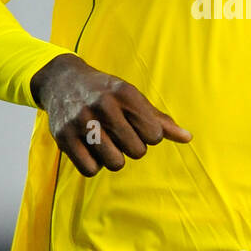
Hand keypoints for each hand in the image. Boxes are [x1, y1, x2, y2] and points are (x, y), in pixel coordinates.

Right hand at [30, 53, 191, 174]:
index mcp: (125, 93)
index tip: (136, 126)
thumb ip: (160, 120)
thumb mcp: (133, 98)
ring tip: (106, 143)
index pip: (154, 135)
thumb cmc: (106, 93)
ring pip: (115, 163)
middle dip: (132, 147)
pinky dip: (94, 165)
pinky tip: (91, 149)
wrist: (63, 81)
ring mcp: (81, 121)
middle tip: (120, 134)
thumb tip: (187, 138)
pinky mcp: (63, 137)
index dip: (148, 136)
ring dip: (114, 158)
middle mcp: (103, 104)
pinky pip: (90, 169)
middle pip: (137, 151)